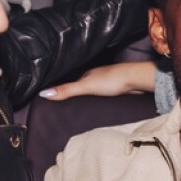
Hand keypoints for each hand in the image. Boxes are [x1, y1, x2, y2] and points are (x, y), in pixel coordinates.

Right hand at [38, 61, 156, 99]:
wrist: (136, 79)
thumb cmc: (111, 81)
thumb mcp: (85, 87)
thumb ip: (67, 90)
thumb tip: (43, 93)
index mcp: (87, 74)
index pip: (72, 82)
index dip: (65, 90)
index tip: (57, 98)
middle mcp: (97, 76)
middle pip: (84, 86)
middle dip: (78, 93)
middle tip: (70, 105)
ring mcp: (109, 81)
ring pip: (96, 89)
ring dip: (91, 96)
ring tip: (84, 106)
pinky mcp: (120, 87)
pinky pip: (107, 93)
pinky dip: (102, 98)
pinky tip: (102, 103)